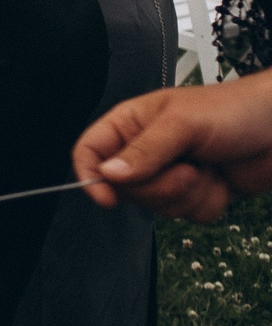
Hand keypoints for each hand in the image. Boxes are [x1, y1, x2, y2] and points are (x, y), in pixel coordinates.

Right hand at [74, 75, 271, 220]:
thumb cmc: (234, 110)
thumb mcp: (182, 124)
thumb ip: (144, 150)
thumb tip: (109, 174)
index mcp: (131, 124)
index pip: (90, 151)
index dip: (90, 176)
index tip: (108, 197)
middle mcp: (146, 150)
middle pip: (125, 188)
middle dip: (159, 187)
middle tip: (186, 168)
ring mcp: (171, 173)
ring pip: (158, 206)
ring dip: (188, 194)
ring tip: (207, 168)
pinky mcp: (196, 192)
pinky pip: (188, 214)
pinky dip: (209, 202)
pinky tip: (221, 180)